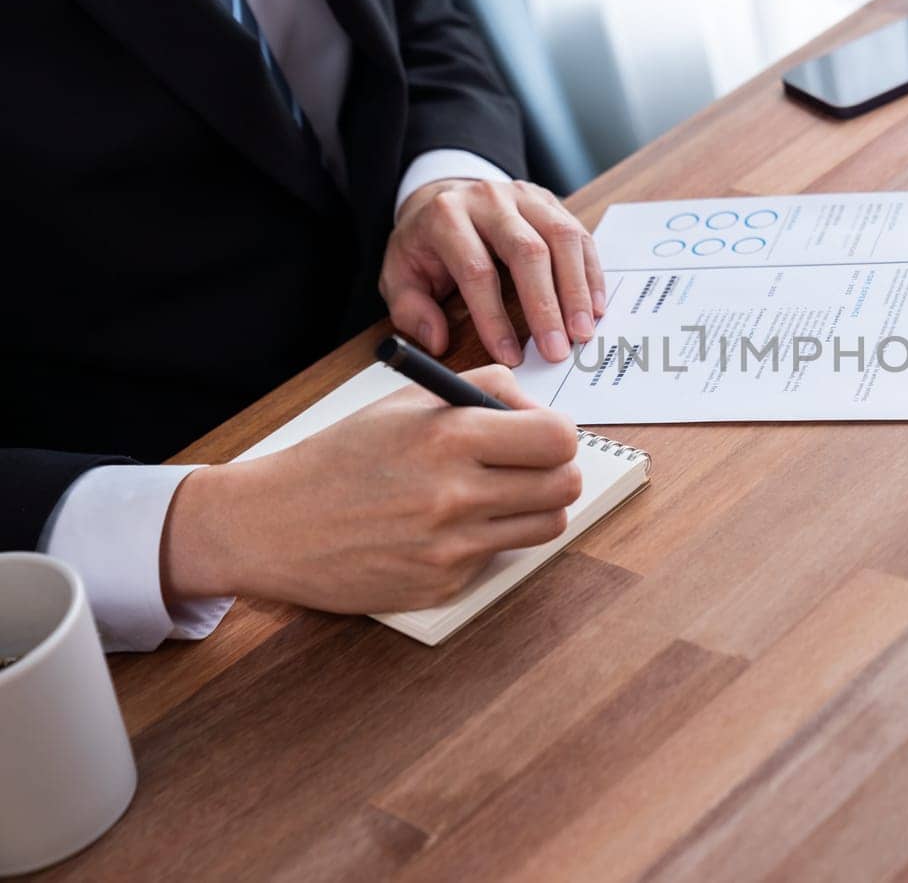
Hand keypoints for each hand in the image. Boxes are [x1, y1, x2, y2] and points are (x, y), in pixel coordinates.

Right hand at [159, 365, 583, 613]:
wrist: (272, 525)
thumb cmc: (341, 457)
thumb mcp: (406, 402)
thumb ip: (481, 392)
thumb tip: (538, 412)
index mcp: (449, 437)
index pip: (557, 439)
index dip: (558, 435)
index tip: (543, 435)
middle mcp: (455, 494)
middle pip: (564, 485)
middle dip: (556, 471)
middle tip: (531, 467)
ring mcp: (451, 547)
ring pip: (547, 526)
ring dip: (534, 508)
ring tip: (498, 496)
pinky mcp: (442, 585)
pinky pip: (497, 557)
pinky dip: (484, 541)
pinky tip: (444, 529)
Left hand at [382, 179, 606, 365]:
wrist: (442, 197)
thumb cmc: (425, 244)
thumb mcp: (400, 275)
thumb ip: (411, 309)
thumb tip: (437, 340)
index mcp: (446, 217)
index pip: (476, 270)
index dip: (494, 317)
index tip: (511, 355)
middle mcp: (488, 200)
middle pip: (527, 251)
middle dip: (546, 306)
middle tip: (558, 350)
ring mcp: (524, 196)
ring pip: (561, 238)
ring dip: (576, 290)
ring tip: (582, 332)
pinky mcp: (550, 201)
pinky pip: (580, 234)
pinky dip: (590, 274)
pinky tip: (593, 307)